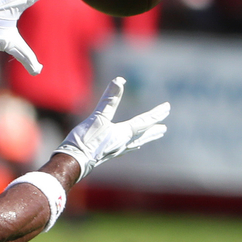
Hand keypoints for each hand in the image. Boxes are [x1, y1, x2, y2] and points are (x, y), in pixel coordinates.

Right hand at [55, 77, 169, 181]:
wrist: (73, 162)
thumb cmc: (85, 140)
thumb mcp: (98, 117)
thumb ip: (109, 99)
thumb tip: (119, 80)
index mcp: (123, 132)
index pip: (144, 121)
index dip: (156, 113)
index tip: (167, 107)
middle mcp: (123, 142)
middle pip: (143, 134)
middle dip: (154, 128)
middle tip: (165, 127)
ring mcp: (116, 149)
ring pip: (136, 142)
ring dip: (146, 137)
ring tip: (154, 135)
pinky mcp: (107, 154)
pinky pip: (126, 148)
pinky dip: (133, 145)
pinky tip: (131, 146)